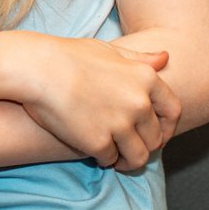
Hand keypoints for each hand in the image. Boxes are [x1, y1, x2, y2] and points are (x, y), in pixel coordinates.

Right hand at [13, 35, 180, 171]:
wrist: (36, 68)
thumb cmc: (68, 55)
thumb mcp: (108, 50)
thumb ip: (139, 58)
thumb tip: (165, 57)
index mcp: (145, 78)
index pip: (172, 111)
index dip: (167, 127)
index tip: (156, 133)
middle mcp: (139, 102)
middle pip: (156, 138)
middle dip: (145, 146)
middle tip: (129, 148)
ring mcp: (120, 123)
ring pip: (138, 156)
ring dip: (128, 160)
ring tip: (116, 158)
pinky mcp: (98, 141)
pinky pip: (110, 159)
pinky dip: (103, 158)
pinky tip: (92, 150)